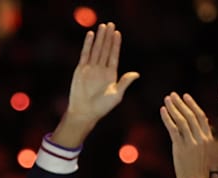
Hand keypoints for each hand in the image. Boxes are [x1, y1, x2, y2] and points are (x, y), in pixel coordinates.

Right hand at [52, 22, 139, 146]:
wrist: (84, 112)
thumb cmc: (102, 107)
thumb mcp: (116, 95)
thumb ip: (125, 82)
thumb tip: (136, 74)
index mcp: (111, 74)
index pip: (114, 55)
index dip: (115, 44)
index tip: (117, 33)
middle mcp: (101, 69)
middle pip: (105, 49)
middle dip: (108, 37)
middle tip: (110, 24)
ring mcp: (91, 68)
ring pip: (96, 49)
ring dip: (99, 38)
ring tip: (102, 26)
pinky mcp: (81, 69)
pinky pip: (85, 54)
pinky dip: (88, 44)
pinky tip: (91, 35)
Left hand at [159, 92, 211, 177]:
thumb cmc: (198, 168)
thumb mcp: (204, 151)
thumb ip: (202, 137)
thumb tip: (200, 123)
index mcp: (208, 139)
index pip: (201, 116)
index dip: (193, 105)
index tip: (185, 96)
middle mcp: (200, 139)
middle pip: (190, 116)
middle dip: (181, 103)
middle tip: (173, 95)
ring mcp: (190, 143)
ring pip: (181, 120)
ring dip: (173, 108)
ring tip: (167, 99)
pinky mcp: (180, 148)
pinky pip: (173, 129)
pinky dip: (167, 118)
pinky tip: (163, 110)